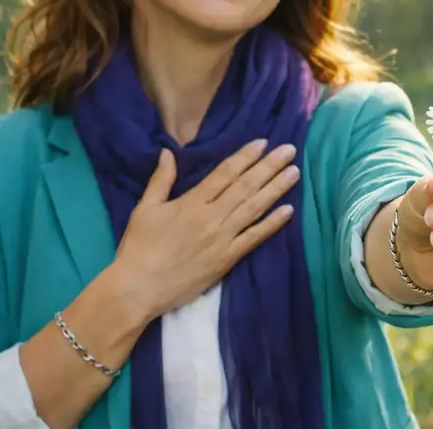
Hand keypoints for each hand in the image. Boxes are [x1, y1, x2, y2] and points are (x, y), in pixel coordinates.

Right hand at [110, 139, 298, 320]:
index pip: (225, 174)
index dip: (245, 157)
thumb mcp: (144, 209)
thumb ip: (161, 180)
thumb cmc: (138, 248)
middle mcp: (211, 217)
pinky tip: (289, 210)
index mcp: (191, 202)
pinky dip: (272, 224)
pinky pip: (254, 238)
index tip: (263, 142)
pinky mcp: (227, 260)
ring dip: (276, 189)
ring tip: (294, 172)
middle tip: (289, 149)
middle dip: (269, 166)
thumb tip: (168, 152)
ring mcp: (222, 239)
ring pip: (254, 208)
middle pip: (245, 186)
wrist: (138, 288)